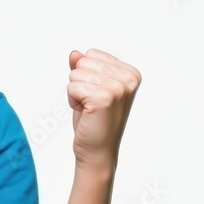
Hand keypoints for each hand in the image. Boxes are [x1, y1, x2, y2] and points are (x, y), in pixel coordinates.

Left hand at [67, 48, 140, 170]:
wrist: (97, 150)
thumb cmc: (94, 120)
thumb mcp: (89, 87)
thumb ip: (83, 68)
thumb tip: (74, 53)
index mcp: (131, 73)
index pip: (91, 54)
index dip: (86, 75)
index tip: (96, 94)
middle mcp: (128, 79)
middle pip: (83, 62)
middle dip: (79, 83)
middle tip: (91, 103)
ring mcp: (118, 88)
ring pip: (75, 74)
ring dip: (76, 93)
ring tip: (89, 109)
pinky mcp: (104, 98)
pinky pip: (72, 86)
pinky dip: (72, 101)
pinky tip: (85, 113)